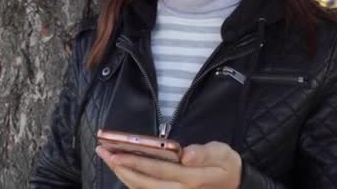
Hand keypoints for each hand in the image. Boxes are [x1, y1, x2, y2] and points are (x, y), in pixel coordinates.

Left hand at [96, 141, 241, 188]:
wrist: (234, 186)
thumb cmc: (226, 167)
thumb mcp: (223, 155)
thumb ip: (205, 154)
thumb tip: (186, 154)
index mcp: (191, 180)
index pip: (158, 170)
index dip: (135, 162)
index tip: (116, 153)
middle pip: (142, 183)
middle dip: (121, 167)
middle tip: (102, 151)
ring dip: (121, 175)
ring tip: (106, 156)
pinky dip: (130, 181)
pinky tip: (120, 168)